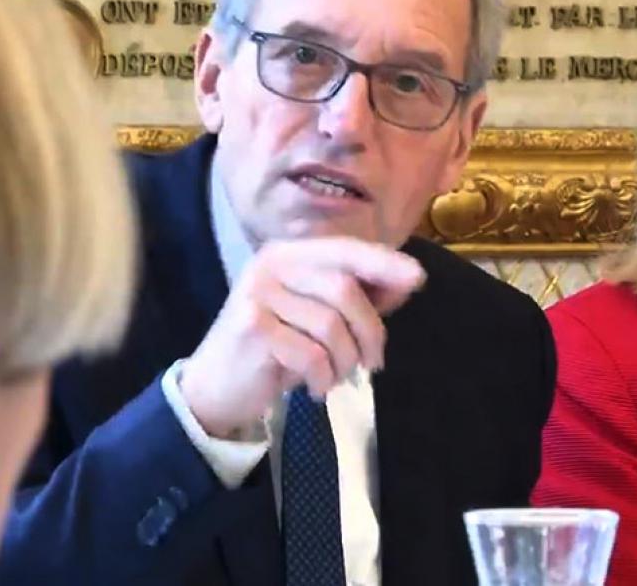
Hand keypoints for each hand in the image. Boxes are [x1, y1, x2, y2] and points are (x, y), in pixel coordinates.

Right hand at [179, 237, 424, 437]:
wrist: (218, 386)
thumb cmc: (278, 348)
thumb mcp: (321, 317)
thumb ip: (364, 296)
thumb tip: (410, 277)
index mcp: (289, 254)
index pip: (346, 250)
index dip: (384, 263)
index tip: (418, 277)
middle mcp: (271, 265)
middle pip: (344, 289)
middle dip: (370, 331)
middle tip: (373, 363)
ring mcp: (257, 294)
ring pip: (330, 325)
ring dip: (345, 361)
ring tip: (336, 376)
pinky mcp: (251, 328)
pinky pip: (310, 353)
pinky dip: (322, 377)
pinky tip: (314, 387)